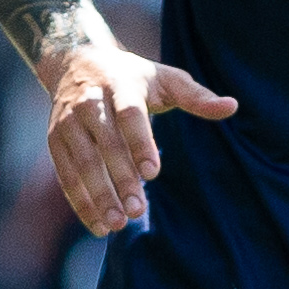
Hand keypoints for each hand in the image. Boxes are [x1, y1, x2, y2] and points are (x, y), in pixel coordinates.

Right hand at [44, 44, 238, 237]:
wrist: (76, 62)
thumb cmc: (133, 77)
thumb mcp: (166, 79)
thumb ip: (197, 96)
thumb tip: (233, 106)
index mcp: (120, 85)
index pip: (130, 115)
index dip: (140, 143)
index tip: (153, 173)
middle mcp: (90, 103)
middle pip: (105, 143)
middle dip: (120, 178)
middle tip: (138, 210)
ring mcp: (68, 122)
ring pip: (82, 161)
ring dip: (98, 195)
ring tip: (117, 224)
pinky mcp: (55, 140)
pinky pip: (66, 173)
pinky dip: (79, 201)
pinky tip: (97, 225)